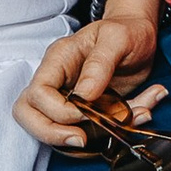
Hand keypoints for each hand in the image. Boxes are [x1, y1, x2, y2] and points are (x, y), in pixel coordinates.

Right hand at [14, 0, 165, 146]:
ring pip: (57, 130)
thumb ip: (100, 64)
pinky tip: (142, 113)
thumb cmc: (127, 31)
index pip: (37, 93)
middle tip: (82, 139)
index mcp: (58, 60)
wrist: (141, 36)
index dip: (58, 111)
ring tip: (129, 120)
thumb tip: (84, 96)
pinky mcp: (88, 113)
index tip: (86, 113)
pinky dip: (116, 133)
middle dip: (52, 134)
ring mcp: (70, 100)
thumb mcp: (117, 38)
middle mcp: (58, 82)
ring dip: (94, 137)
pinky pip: (91, 132)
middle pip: (28, 114)